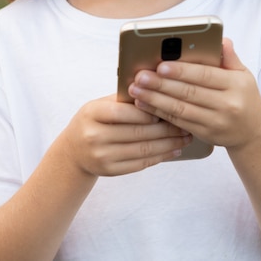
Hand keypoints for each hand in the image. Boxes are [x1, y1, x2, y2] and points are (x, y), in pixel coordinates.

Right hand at [63, 95, 191, 176]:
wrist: (74, 150)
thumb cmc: (94, 120)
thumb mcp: (101, 104)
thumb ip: (125, 98)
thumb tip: (158, 89)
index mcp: (93, 113)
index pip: (124, 111)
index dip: (148, 111)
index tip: (169, 107)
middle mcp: (94, 136)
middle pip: (137, 132)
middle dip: (166, 129)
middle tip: (186, 123)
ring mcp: (101, 156)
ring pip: (143, 150)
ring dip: (168, 144)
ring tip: (185, 137)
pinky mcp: (110, 171)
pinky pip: (140, 164)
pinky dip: (160, 157)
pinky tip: (173, 150)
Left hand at [128, 39, 260, 149]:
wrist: (253, 132)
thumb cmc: (243, 95)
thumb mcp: (242, 74)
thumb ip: (229, 57)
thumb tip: (221, 40)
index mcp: (236, 85)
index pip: (205, 76)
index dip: (182, 71)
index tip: (161, 65)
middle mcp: (227, 105)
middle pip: (189, 93)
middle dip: (161, 84)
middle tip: (140, 76)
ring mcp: (216, 122)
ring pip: (180, 110)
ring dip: (154, 100)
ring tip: (136, 90)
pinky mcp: (205, 134)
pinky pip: (178, 122)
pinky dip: (159, 113)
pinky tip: (144, 105)